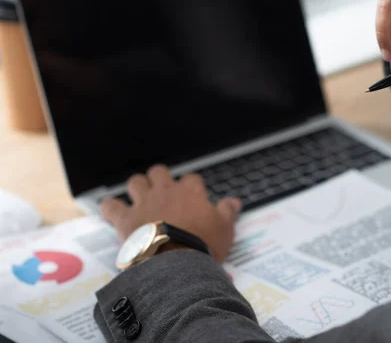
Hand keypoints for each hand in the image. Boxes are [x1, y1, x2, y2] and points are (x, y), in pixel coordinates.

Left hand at [100, 165, 241, 262]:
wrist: (176, 263)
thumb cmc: (203, 244)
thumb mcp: (225, 229)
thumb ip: (228, 212)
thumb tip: (235, 201)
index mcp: (190, 192)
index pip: (192, 179)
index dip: (192, 187)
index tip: (194, 198)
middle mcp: (166, 191)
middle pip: (159, 172)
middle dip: (160, 179)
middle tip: (163, 193)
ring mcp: (144, 203)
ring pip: (136, 182)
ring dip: (137, 188)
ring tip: (140, 198)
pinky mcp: (125, 219)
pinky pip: (110, 206)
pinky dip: (110, 207)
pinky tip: (112, 211)